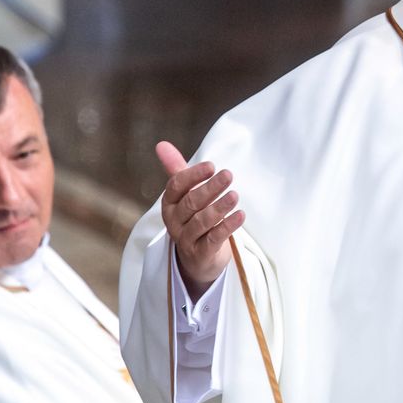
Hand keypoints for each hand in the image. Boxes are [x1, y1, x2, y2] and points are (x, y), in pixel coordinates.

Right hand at [156, 141, 244, 299]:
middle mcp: (174, 222)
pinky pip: (213, 239)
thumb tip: (161, 144)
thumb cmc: (193, 218)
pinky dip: (227, 226)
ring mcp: (186, 239)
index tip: (212, 166)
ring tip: (235, 195)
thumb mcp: (186, 194)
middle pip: (191, 203)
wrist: (198, 258)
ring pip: (201, 222)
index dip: (193, 175)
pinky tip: (241, 215)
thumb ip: (177, 170)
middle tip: (228, 175)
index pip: (176, 186)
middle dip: (209, 188)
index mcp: (170, 204)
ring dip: (219, 207)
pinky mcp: (200, 254)